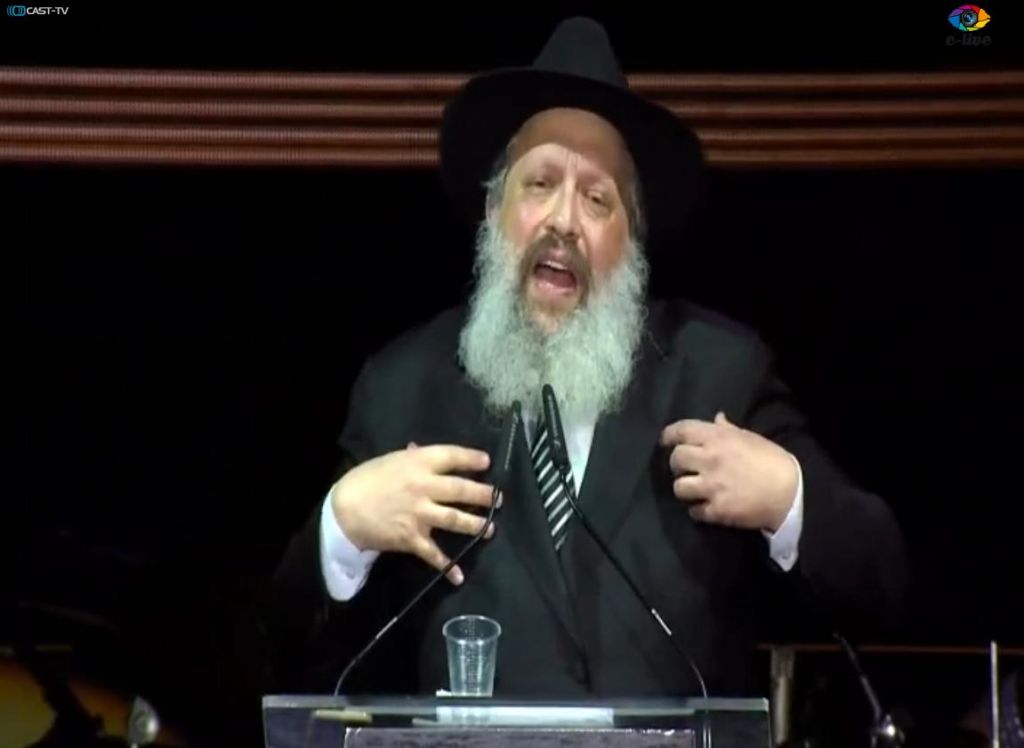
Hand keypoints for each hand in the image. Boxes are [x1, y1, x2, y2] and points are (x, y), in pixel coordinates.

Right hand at [331, 443, 496, 584]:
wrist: (344, 510)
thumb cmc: (367, 480)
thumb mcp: (390, 461)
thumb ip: (411, 457)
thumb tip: (422, 450)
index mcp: (418, 463)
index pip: (452, 457)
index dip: (472, 459)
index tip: (487, 463)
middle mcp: (423, 487)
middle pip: (461, 490)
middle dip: (484, 494)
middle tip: (498, 499)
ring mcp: (420, 514)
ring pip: (456, 519)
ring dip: (476, 524)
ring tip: (490, 529)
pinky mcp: (412, 538)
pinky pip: (434, 554)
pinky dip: (448, 567)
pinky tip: (459, 576)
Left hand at [659, 412, 796, 531]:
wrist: (791, 492)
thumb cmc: (771, 460)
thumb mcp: (750, 438)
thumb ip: (728, 430)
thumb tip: (716, 419)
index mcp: (718, 438)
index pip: (681, 431)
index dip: (669, 435)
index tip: (666, 441)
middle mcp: (710, 459)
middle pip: (676, 459)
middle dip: (676, 464)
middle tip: (685, 469)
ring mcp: (712, 486)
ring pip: (679, 487)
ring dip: (684, 489)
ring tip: (694, 490)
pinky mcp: (717, 510)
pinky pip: (694, 511)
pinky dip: (697, 511)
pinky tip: (705, 508)